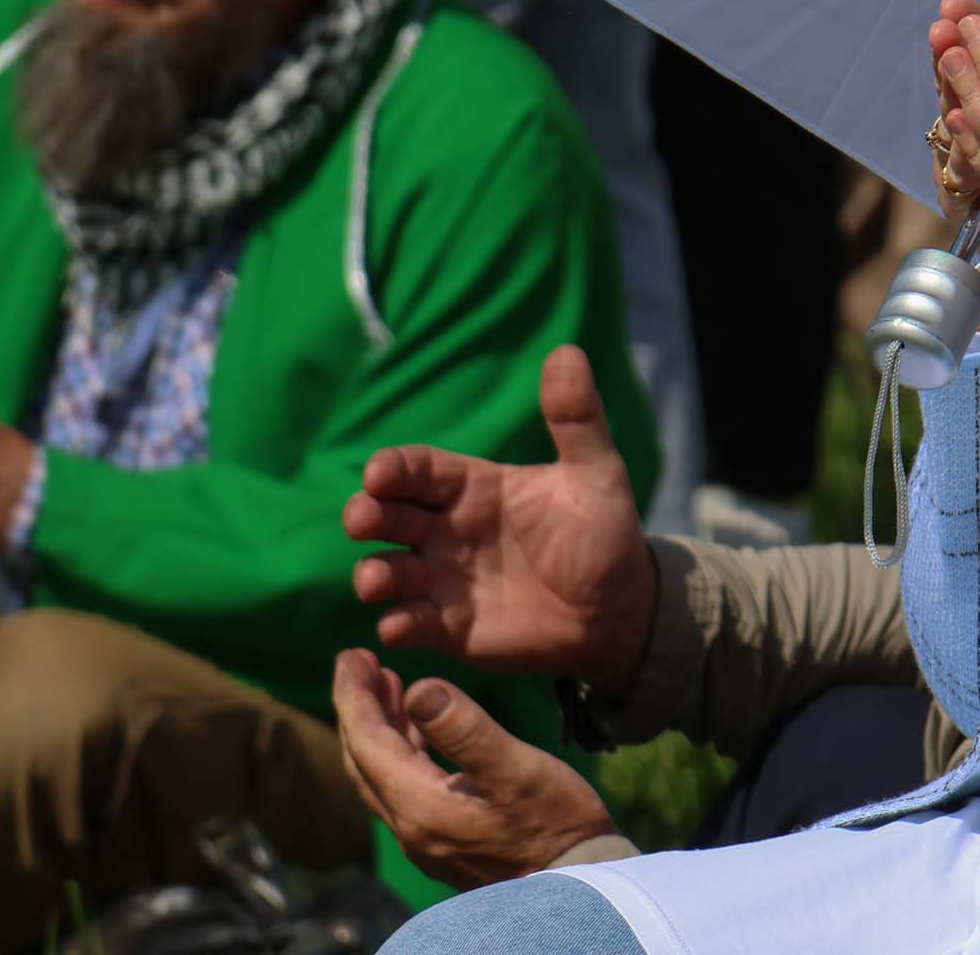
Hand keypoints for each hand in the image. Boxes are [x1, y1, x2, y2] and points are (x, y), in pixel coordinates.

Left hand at [332, 651, 617, 887]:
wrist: (578, 885)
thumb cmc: (555, 822)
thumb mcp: (514, 767)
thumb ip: (463, 728)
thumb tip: (417, 688)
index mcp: (419, 806)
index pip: (366, 743)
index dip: (352, 696)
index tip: (349, 655)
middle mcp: (411, 827)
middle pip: (363, 760)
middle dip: (356, 709)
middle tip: (357, 663)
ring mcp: (426, 839)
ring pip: (381, 774)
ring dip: (378, 727)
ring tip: (384, 684)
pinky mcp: (444, 841)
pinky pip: (403, 786)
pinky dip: (400, 750)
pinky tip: (418, 731)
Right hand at [342, 345, 655, 693]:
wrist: (617, 610)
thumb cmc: (603, 533)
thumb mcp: (595, 473)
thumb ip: (576, 419)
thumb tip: (566, 352)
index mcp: (472, 486)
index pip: (419, 469)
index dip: (394, 468)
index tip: (378, 472)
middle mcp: (446, 530)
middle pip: (388, 514)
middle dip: (366, 513)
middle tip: (361, 518)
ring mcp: (442, 579)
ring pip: (388, 570)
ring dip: (373, 573)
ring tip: (376, 579)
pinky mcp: (447, 628)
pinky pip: (410, 623)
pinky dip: (397, 625)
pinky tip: (400, 626)